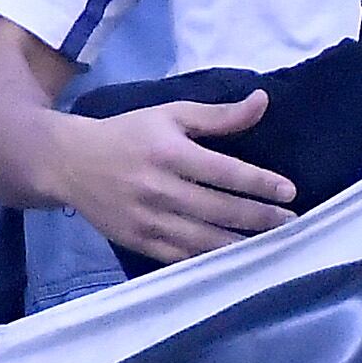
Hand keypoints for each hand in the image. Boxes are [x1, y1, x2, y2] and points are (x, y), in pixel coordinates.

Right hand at [51, 92, 294, 264]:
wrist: (71, 163)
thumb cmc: (129, 134)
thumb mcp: (171, 113)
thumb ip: (218, 115)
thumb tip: (262, 102)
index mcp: (170, 154)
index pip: (224, 172)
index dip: (259, 183)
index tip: (289, 191)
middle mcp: (160, 190)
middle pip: (218, 209)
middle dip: (259, 218)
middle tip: (291, 222)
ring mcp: (147, 221)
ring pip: (201, 240)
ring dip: (239, 244)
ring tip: (271, 245)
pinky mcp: (137, 242)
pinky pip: (179, 257)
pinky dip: (208, 260)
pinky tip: (233, 261)